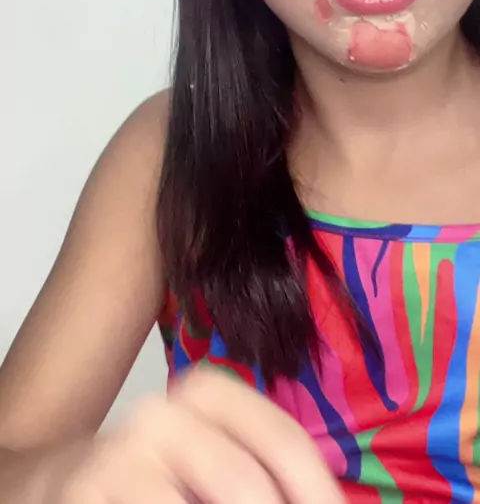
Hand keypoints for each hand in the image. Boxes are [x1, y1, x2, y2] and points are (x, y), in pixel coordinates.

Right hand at [58, 369, 344, 502]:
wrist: (57, 480)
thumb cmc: (153, 478)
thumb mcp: (209, 462)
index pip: (283, 442)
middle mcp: (167, 411)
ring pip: (212, 497)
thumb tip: (330, 500)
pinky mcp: (90, 484)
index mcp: (207, 394)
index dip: (315, 490)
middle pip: (246, 484)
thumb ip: (259, 472)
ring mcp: (125, 449)